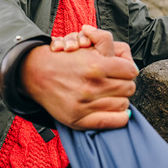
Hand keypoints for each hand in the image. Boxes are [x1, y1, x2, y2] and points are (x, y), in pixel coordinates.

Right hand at [20, 26, 137, 129]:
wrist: (36, 73)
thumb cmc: (64, 59)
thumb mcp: (86, 46)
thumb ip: (108, 46)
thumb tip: (131, 67)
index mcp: (96, 65)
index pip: (131, 71)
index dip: (129, 69)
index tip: (124, 71)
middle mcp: (92, 85)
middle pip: (128, 88)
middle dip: (125, 83)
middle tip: (117, 82)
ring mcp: (85, 104)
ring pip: (123, 104)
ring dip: (121, 99)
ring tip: (113, 94)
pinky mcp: (78, 119)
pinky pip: (112, 121)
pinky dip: (120, 118)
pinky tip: (116, 111)